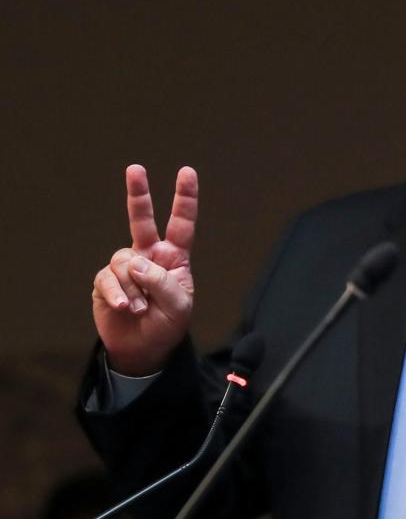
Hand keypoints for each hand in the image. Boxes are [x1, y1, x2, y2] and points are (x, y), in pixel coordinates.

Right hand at [91, 165, 197, 375]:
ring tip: (140, 309)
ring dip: (134, 288)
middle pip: (141, 220)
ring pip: (124, 262)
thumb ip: (162, 282)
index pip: (181, 223)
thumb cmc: (167, 325)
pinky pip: (108, 279)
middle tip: (135, 168)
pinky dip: (117, 294)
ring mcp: (126, 268)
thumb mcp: (178, 305)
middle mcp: (149, 256)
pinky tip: (125, 308)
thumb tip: (136, 262)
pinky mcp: (105, 282)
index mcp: (174, 257)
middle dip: (138, 193)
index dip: (184, 198)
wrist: (143, 349)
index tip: (186, 172)